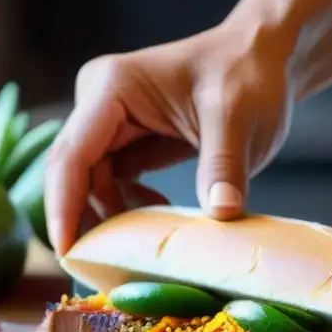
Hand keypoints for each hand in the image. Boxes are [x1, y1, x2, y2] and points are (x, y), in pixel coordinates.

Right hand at [44, 18, 294, 253]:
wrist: (267, 59)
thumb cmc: (250, 75)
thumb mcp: (239, 120)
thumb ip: (224, 166)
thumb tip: (221, 214)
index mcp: (111, 89)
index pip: (71, 157)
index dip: (64, 208)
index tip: (69, 254)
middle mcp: (100, 104)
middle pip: (73, 175)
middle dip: (83, 223)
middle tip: (100, 272)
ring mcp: (113, 124)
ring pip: (93, 185)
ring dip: (111, 221)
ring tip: (139, 254)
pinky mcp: (131, 142)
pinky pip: (116, 185)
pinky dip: (130, 212)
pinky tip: (157, 227)